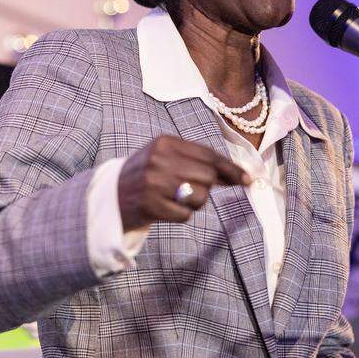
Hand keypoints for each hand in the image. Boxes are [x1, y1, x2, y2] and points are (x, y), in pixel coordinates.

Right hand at [117, 135, 249, 230]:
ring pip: (199, 197)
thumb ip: (197, 161)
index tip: (248, 179)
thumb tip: (237, 175)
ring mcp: (154, 183)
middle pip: (208, 177)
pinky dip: (180, 214)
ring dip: (193, 203)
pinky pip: (185, 214)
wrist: (110, 196)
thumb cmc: (145, 175)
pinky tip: (165, 208)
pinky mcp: (151, 205)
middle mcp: (159, 159)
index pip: (209, 155)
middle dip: (206, 187)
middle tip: (188, 189)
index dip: (231, 168)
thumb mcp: (165, 157)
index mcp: (165, 142)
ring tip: (173, 198)